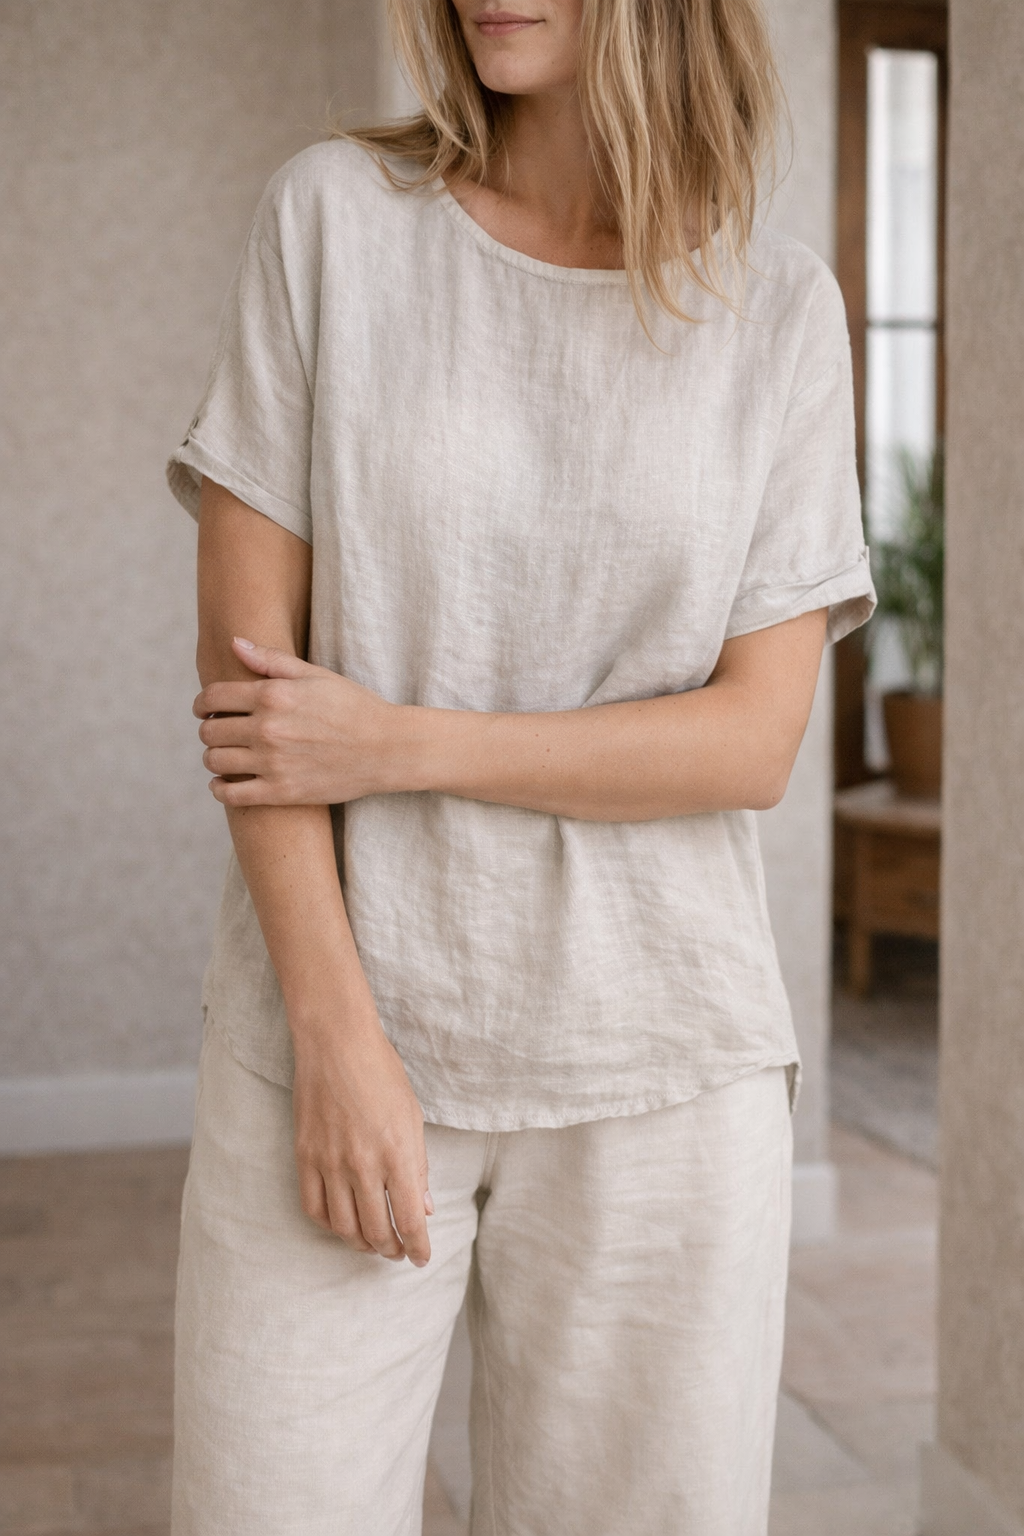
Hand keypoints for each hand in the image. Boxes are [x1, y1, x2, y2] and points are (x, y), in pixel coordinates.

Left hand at [194, 638, 407, 806]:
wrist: (387, 749)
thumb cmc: (354, 707)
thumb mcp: (316, 675)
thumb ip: (272, 660)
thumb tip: (235, 643)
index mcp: (273, 695)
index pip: (213, 697)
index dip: (203, 703)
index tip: (207, 709)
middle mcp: (267, 728)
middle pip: (209, 731)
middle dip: (210, 730)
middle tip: (222, 732)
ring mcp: (272, 762)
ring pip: (214, 761)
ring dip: (214, 758)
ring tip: (226, 756)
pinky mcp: (281, 792)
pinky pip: (231, 795)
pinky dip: (219, 789)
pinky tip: (225, 783)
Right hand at [292, 1009, 433, 1264]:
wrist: (336, 1044)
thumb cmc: (382, 1074)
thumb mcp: (413, 1117)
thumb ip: (418, 1167)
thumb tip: (424, 1208)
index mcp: (398, 1154)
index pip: (409, 1220)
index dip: (418, 1247)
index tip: (421, 1257)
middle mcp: (363, 1165)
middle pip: (377, 1231)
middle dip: (392, 1250)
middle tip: (399, 1252)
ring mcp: (330, 1163)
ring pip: (344, 1227)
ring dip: (362, 1243)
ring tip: (373, 1243)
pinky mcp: (305, 1156)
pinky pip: (313, 1207)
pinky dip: (329, 1225)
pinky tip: (341, 1223)